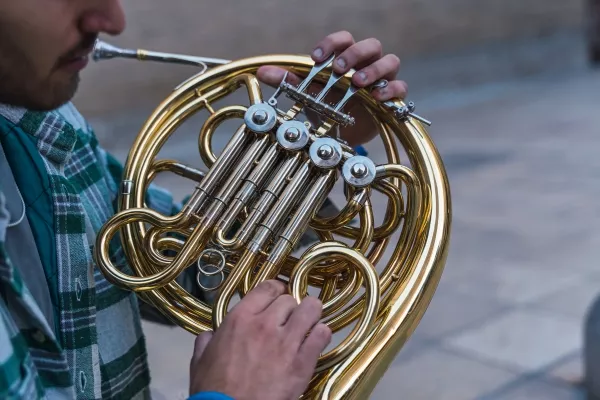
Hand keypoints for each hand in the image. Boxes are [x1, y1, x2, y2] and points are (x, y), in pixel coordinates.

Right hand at [189, 280, 331, 399]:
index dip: (276, 289)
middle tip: (289, 318)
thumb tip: (210, 336)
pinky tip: (317, 338)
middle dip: (290, 307)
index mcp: (240, 319)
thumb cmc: (213, 389)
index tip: (279, 295)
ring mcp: (286, 342)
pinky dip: (322, 333)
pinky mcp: (302, 361)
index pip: (267, 288)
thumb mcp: (200, 360)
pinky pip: (322, 334)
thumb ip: (207, 341)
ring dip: (311, 314)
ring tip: (309, 321)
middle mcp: (265, 324)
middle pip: (289, 299)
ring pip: (311, 309)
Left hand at [257, 31, 406, 146]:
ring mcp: (382, 80)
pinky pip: (400, 87)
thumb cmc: (327, 105)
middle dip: (354, 54)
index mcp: (345, 57)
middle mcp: (366, 64)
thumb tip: (262, 72)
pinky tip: (378, 97)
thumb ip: (288, 80)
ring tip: (358, 83)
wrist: (342, 133)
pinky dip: (392, 90)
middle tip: (338, 70)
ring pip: (389, 61)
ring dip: (374, 70)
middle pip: (370, 45)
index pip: (344, 39)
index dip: (332, 43)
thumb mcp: (307, 93)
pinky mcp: (392, 99)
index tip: (315, 57)